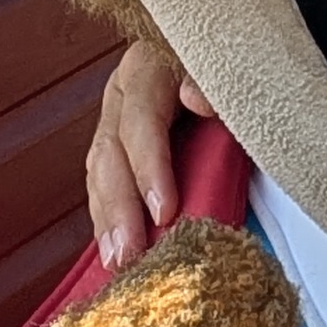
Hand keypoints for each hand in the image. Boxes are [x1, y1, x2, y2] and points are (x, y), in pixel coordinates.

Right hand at [84, 38, 213, 267]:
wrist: (221, 64)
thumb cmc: (226, 75)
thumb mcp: (226, 76)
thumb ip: (215, 88)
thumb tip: (200, 101)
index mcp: (148, 68)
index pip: (141, 120)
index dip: (150, 167)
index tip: (165, 212)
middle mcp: (122, 93)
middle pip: (111, 151)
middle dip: (120, 207)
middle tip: (130, 252)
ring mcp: (113, 119)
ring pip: (99, 172)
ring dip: (107, 220)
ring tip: (116, 262)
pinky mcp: (114, 146)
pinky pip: (103, 184)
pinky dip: (107, 219)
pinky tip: (111, 251)